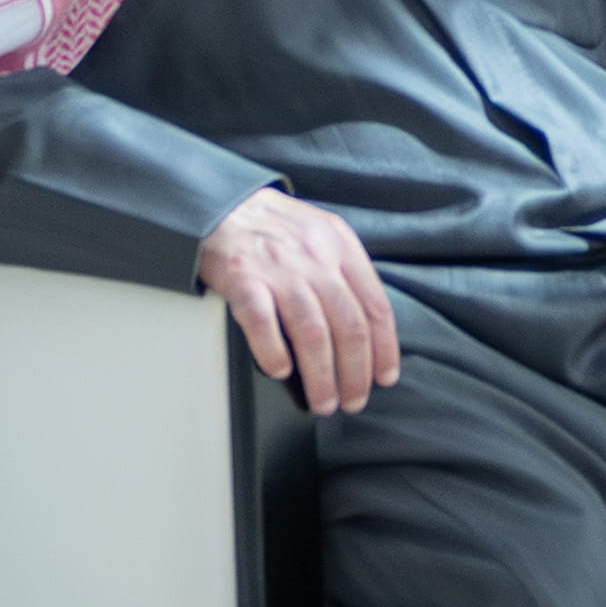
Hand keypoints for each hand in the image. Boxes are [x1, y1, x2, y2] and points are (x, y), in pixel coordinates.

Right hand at [197, 190, 400, 408]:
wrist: (220, 205)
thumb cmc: (274, 227)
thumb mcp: (322, 235)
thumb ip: (345, 271)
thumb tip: (368, 325)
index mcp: (341, 246)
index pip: (375, 305)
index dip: (384, 348)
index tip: (385, 377)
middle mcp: (315, 257)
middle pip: (348, 326)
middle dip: (355, 372)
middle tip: (353, 400)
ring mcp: (279, 268)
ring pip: (312, 332)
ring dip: (321, 375)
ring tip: (323, 401)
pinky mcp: (243, 278)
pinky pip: (262, 323)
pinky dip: (273, 352)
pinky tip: (280, 372)